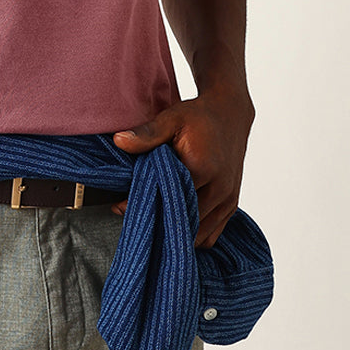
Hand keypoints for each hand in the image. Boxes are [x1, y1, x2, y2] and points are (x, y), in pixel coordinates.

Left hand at [110, 86, 253, 247]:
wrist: (230, 114)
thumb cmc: (199, 117)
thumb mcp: (171, 119)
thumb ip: (147, 134)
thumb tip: (119, 141)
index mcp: (203, 168)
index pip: (169, 200)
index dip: (144, 205)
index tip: (121, 206)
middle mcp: (219, 189)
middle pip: (183, 223)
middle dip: (158, 225)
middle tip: (135, 217)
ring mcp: (228, 200)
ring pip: (198, 236)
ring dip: (175, 233)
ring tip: (153, 222)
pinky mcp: (231, 205)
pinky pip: (211, 235)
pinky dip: (192, 235)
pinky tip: (174, 224)